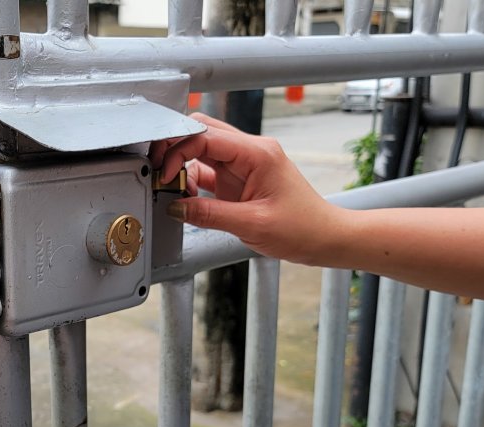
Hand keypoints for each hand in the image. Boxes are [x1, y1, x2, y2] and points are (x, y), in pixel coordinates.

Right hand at [149, 112, 347, 265]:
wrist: (324, 238)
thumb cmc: (302, 228)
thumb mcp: (251, 224)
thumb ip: (208, 214)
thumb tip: (176, 207)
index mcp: (257, 153)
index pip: (206, 136)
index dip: (178, 150)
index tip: (165, 174)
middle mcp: (250, 151)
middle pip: (202, 131)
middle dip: (175, 147)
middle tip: (159, 171)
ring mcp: (244, 164)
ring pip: (202, 149)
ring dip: (183, 165)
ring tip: (173, 189)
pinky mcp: (239, 179)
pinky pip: (208, 170)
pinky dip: (192, 180)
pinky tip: (186, 197)